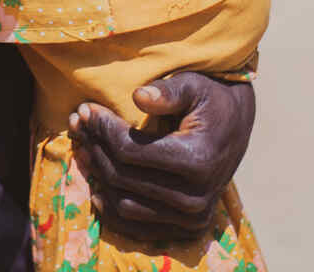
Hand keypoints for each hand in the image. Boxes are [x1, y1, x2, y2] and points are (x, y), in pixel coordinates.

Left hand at [69, 73, 254, 243]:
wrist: (235, 127)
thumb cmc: (210, 99)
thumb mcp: (192, 85)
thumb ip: (167, 91)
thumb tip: (139, 96)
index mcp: (197, 160)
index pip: (130, 150)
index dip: (102, 128)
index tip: (86, 108)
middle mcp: (196, 197)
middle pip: (123, 177)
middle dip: (95, 146)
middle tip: (78, 122)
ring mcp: (191, 218)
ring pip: (124, 203)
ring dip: (98, 175)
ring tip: (83, 146)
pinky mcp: (186, 228)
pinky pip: (138, 225)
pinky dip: (112, 207)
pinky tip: (96, 184)